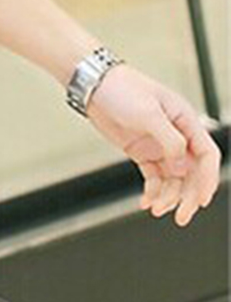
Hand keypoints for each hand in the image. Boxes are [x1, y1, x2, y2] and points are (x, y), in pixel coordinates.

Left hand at [84, 64, 222, 225]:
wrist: (93, 85)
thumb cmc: (122, 88)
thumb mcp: (149, 113)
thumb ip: (170, 141)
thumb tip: (183, 168)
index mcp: (185, 121)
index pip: (206, 155)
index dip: (208, 179)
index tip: (201, 200)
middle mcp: (175, 135)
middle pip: (192, 172)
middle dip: (188, 195)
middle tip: (181, 215)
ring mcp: (158, 145)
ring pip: (173, 179)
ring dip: (168, 196)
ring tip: (156, 207)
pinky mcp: (142, 151)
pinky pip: (154, 177)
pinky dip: (153, 191)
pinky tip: (147, 201)